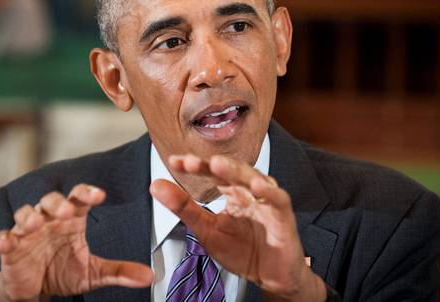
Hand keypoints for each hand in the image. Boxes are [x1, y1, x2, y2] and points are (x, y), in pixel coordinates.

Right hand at [0, 184, 152, 300]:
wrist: (35, 290)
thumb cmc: (64, 272)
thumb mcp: (94, 273)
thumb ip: (119, 271)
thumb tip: (149, 276)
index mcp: (72, 220)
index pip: (79, 198)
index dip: (87, 193)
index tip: (99, 195)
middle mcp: (49, 220)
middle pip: (51, 201)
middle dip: (57, 204)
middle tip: (66, 212)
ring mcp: (28, 232)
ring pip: (26, 214)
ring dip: (29, 217)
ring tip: (35, 224)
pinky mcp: (10, 248)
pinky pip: (4, 238)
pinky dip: (3, 238)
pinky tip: (5, 243)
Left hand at [150, 155, 325, 301]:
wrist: (270, 277)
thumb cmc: (242, 250)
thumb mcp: (206, 229)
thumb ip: (183, 207)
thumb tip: (156, 185)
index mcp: (231, 191)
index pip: (211, 172)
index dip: (194, 165)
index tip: (174, 161)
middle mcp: (249, 191)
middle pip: (231, 170)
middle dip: (211, 165)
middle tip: (191, 162)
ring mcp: (266, 201)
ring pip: (253, 178)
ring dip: (236, 170)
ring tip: (218, 164)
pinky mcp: (283, 216)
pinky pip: (278, 199)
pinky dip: (269, 192)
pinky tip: (257, 186)